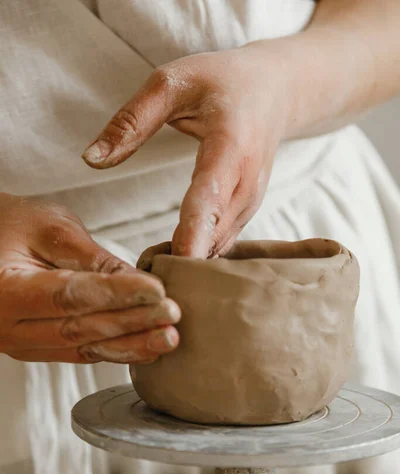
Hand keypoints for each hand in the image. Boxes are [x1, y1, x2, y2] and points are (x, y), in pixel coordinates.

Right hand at [0, 194, 179, 362]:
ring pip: (82, 348)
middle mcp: (7, 325)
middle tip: (171, 315)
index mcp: (3, 289)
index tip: (156, 291)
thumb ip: (92, 257)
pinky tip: (146, 348)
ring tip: (167, 338)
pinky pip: (80, 353)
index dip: (116, 295)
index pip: (68, 295)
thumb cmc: (11, 226)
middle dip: (131, 323)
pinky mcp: (38, 348)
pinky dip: (116, 351)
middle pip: (78, 328)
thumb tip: (137, 282)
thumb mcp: (50, 227)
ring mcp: (21, 342)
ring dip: (130, 345)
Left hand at [82, 45, 290, 256]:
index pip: (210, 197)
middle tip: (141, 278)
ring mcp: (251, 204)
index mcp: (230, 147)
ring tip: (150, 274)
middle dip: (180, 261)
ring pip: (216, 247)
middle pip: (213, 235)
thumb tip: (90, 160)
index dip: (194, 233)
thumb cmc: (221, 82)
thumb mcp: (171, 83)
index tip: (177, 263)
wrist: (275, 92)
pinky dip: (196, 256)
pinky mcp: (246, 215)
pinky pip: (220, 245)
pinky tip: (171, 262)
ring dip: (186, 264)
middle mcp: (247, 184)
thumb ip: (130, 122)